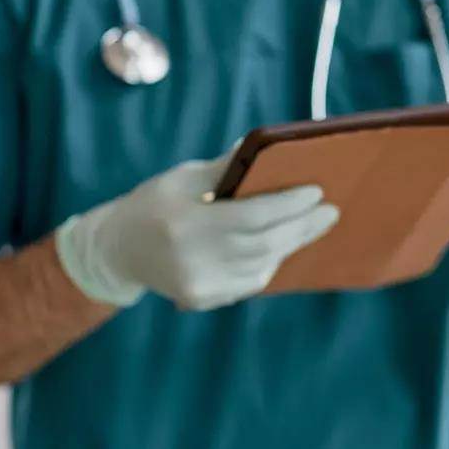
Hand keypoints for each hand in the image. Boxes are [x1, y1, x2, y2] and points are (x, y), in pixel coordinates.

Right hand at [55, 153, 338, 309]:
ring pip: (262, 266)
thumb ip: (225, 168)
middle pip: (264, 244)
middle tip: (330, 211)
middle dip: (302, 226)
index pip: (252, 216)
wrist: (117, 251)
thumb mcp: (182, 177)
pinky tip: (283, 246)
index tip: (316, 192)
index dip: (288, 205)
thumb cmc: (153, 204)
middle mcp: (193, 259)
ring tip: (313, 225)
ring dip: (291, 244)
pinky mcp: (204, 300)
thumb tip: (267, 148)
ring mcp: (199, 285)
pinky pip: (250, 282)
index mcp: (186, 222)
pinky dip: (271, 262)